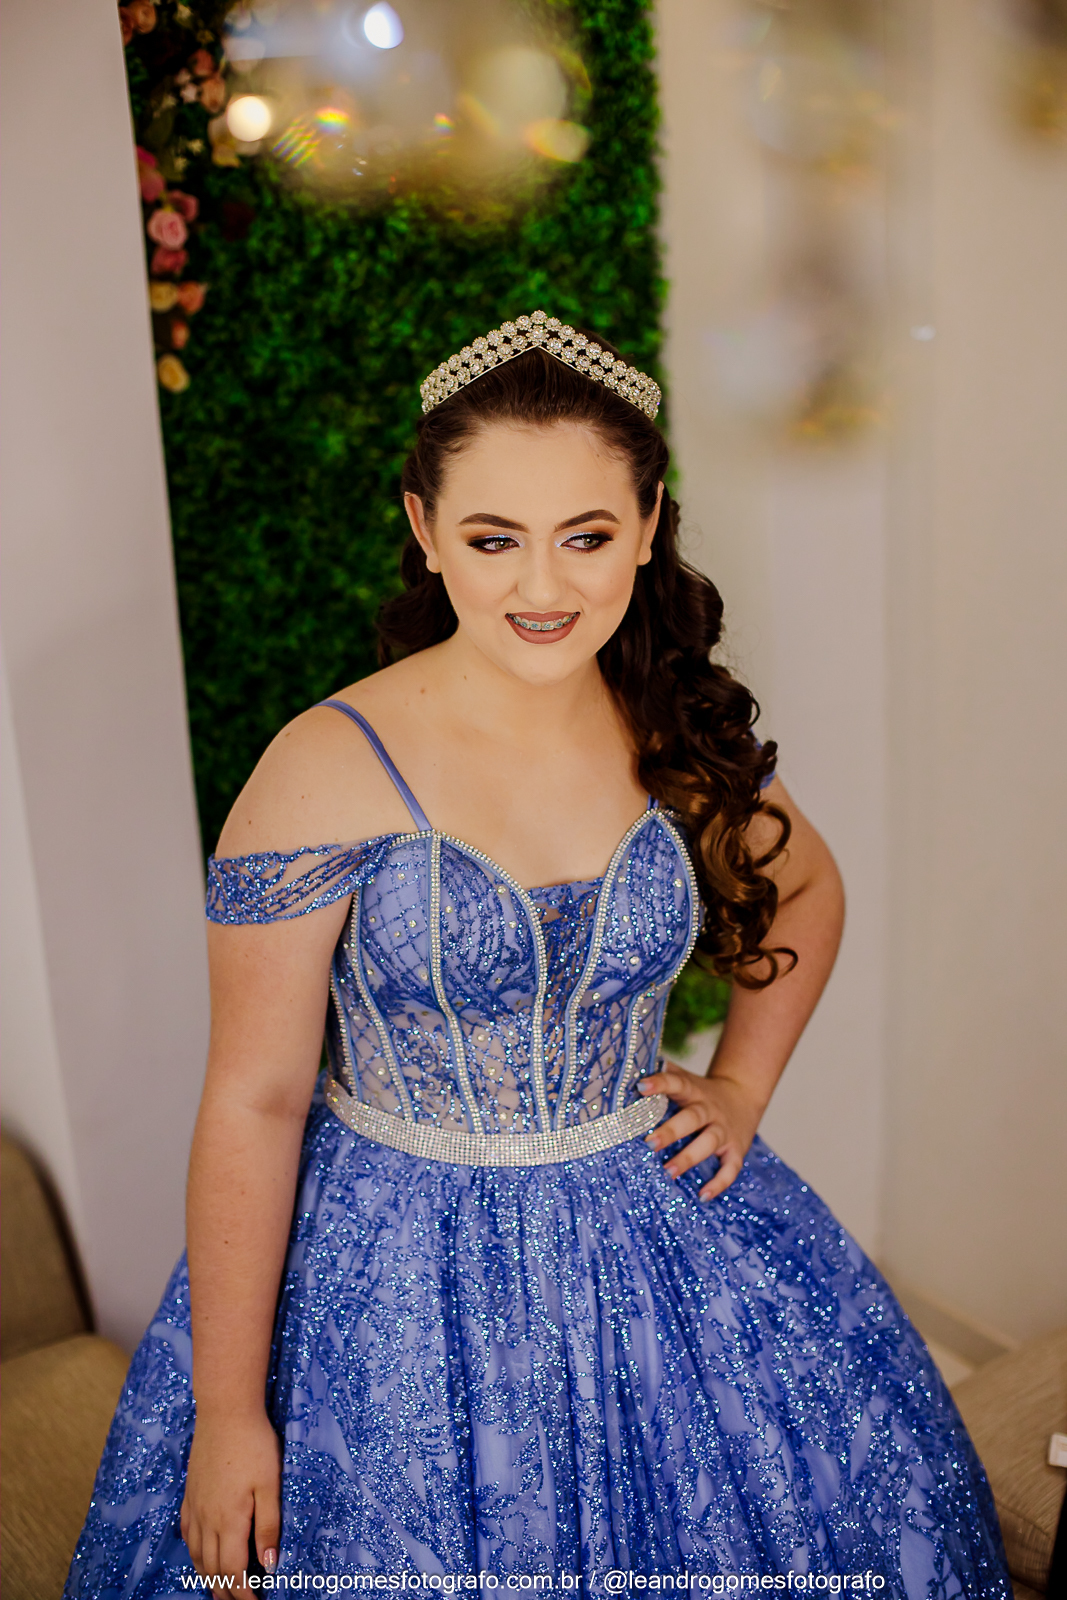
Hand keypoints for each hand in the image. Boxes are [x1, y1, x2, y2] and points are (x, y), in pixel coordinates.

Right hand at [181, 1409, 280, 1589]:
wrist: (225, 1411)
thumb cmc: (253, 1445)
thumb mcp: (270, 1484)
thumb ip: (269, 1526)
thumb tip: (269, 1564)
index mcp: (230, 1520)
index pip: (233, 1571)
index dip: (243, 1594)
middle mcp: (208, 1519)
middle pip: (212, 1568)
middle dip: (225, 1591)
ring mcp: (195, 1506)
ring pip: (197, 1555)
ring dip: (208, 1576)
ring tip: (220, 1588)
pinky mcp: (190, 1493)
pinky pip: (187, 1534)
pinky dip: (194, 1553)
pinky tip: (200, 1553)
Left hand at [638, 1064, 763, 1200]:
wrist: (744, 1095)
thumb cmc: (701, 1092)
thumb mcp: (685, 1079)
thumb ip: (663, 1073)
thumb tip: (630, 1063)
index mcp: (693, 1091)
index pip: (677, 1083)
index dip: (660, 1083)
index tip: (640, 1086)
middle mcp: (709, 1110)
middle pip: (692, 1118)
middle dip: (671, 1131)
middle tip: (649, 1143)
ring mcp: (724, 1130)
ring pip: (708, 1143)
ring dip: (689, 1158)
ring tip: (668, 1172)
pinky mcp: (736, 1149)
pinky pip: (730, 1168)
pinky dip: (719, 1183)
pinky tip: (703, 1196)